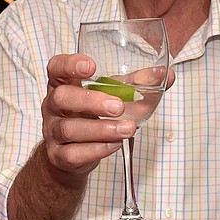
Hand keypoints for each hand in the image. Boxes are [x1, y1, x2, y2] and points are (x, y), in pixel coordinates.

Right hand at [38, 53, 133, 179]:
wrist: (72, 155)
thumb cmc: (92, 116)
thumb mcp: (112, 95)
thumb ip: (137, 84)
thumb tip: (167, 75)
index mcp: (64, 84)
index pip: (56, 67)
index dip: (69, 64)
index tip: (91, 66)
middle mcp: (53, 106)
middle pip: (62, 98)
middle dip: (91, 101)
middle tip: (118, 106)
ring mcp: (53, 131)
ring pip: (69, 129)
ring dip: (101, 129)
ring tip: (128, 128)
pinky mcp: (58, 155)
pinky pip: (73, 153)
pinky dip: (96, 150)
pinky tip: (114, 145)